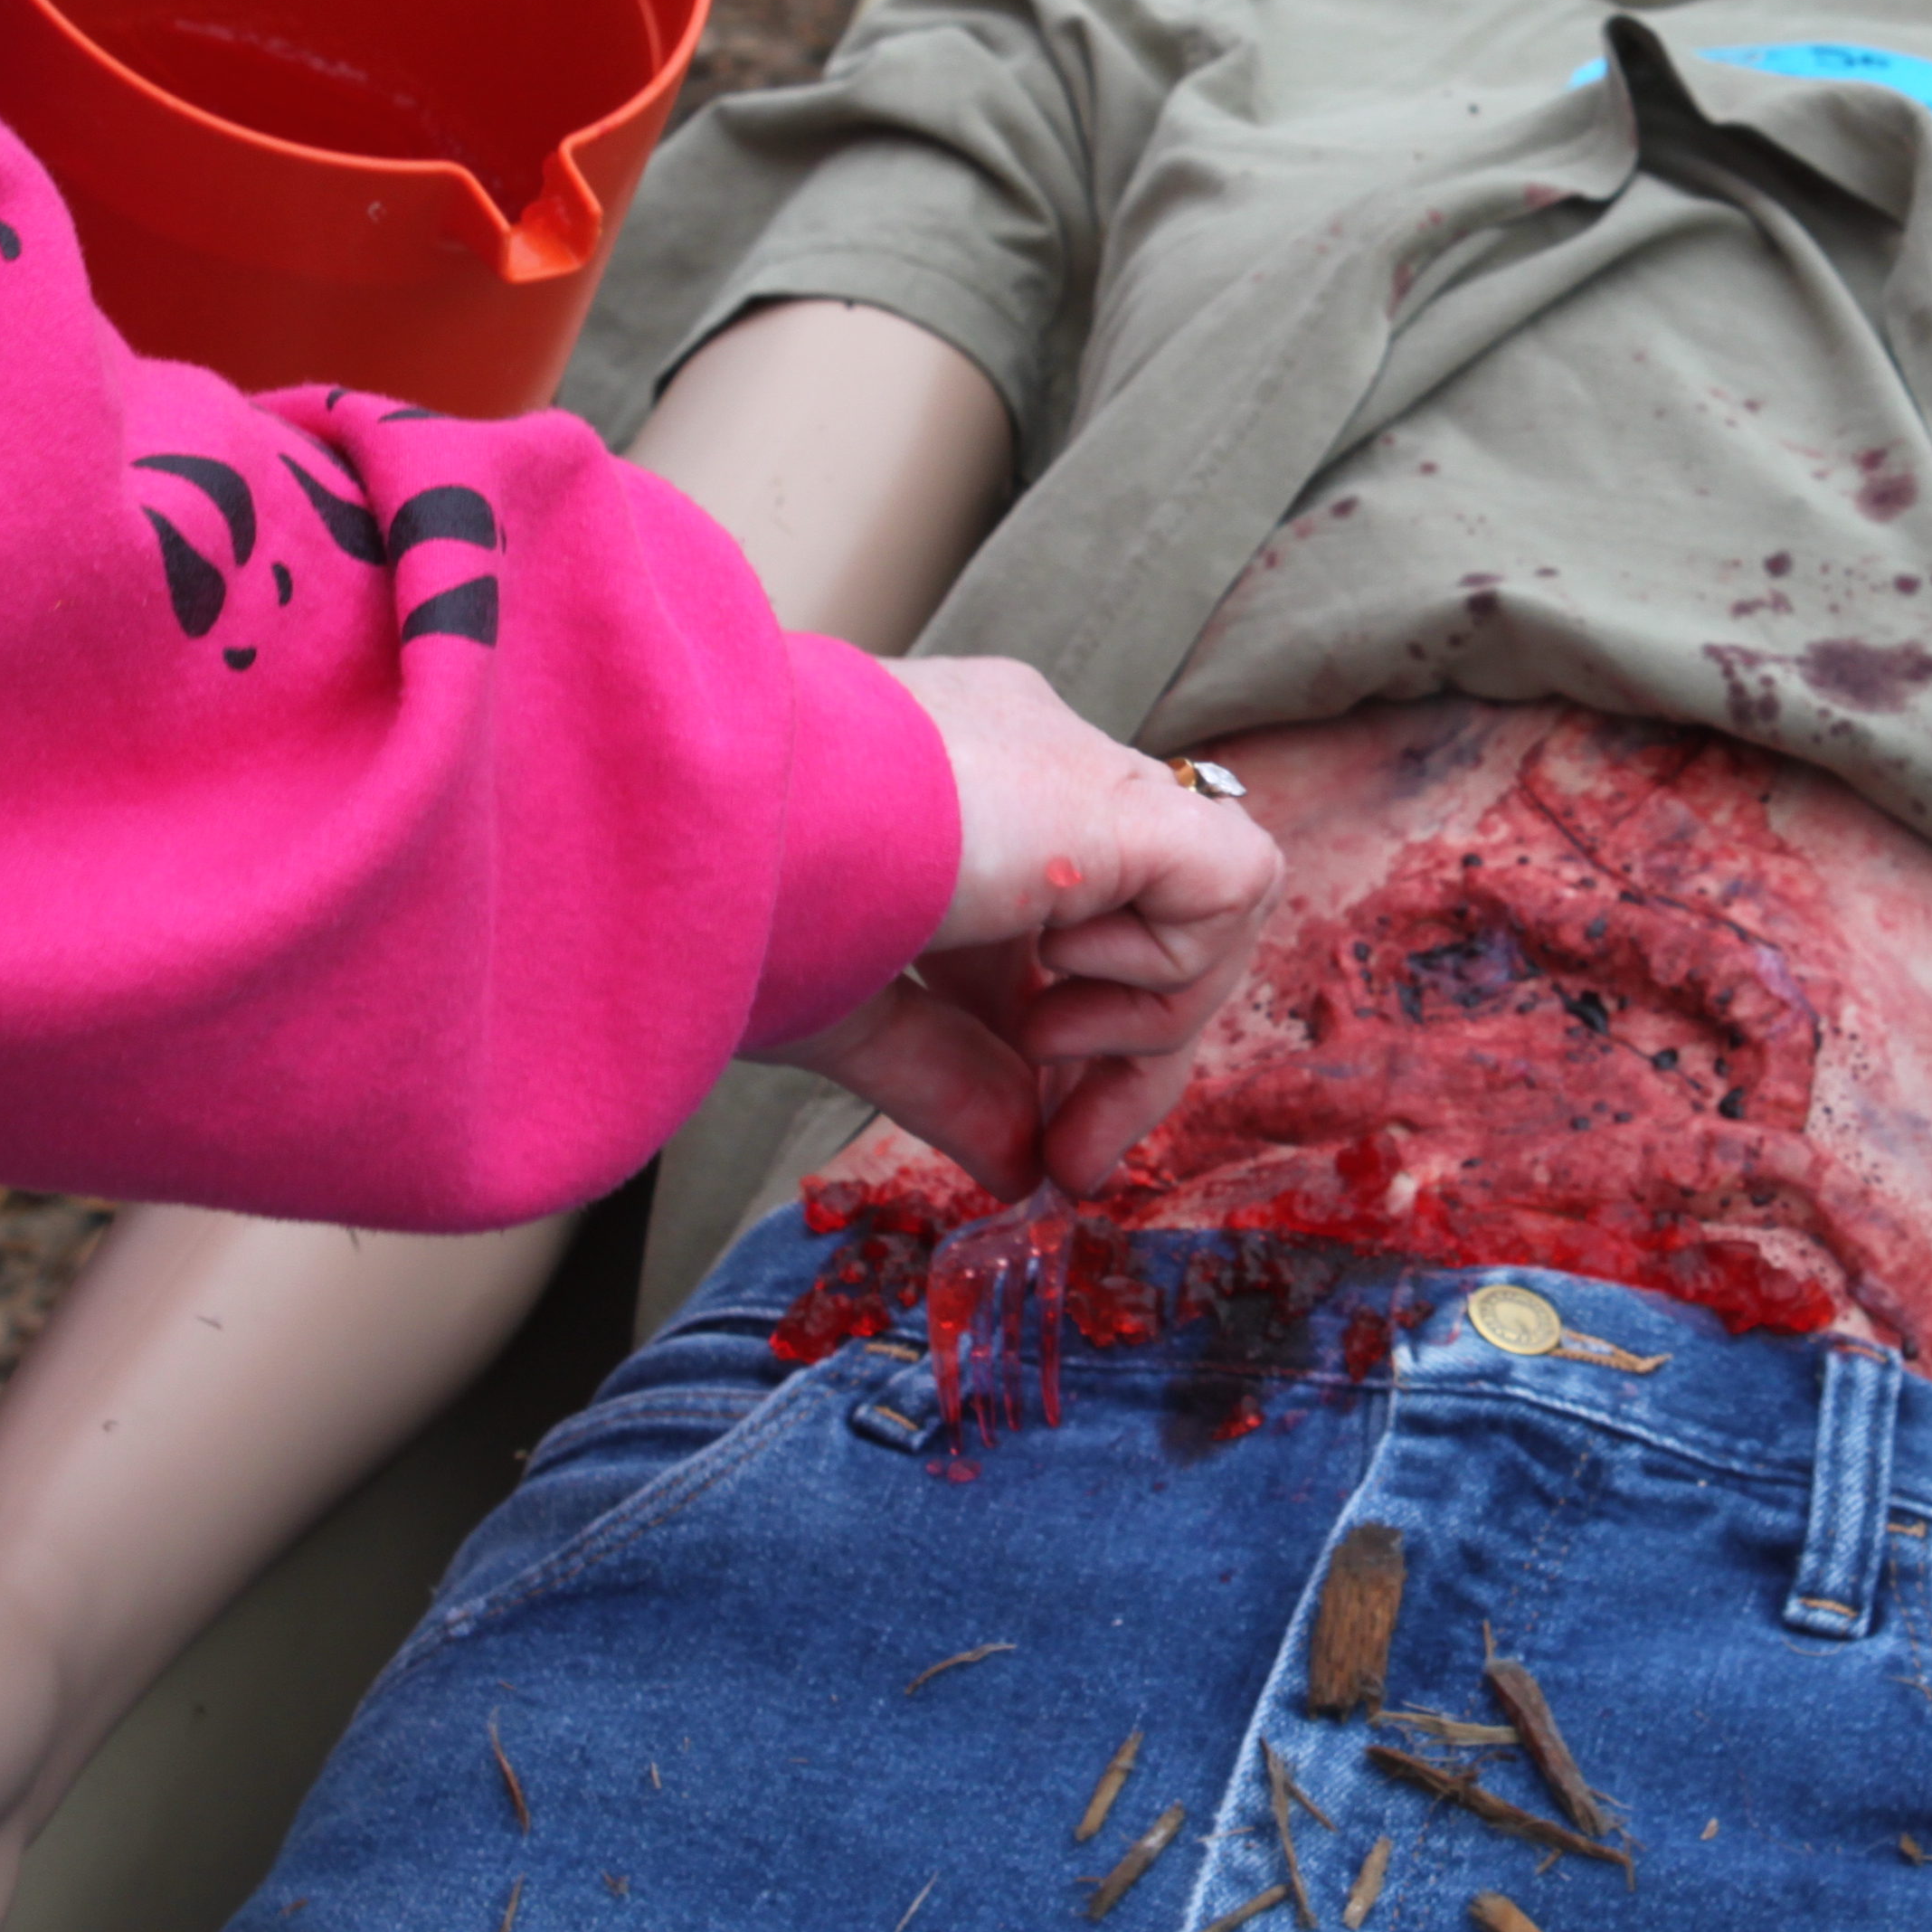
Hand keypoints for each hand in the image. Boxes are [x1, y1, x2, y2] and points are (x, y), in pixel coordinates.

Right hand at [776, 657, 1284, 1199]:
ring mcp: (1084, 768)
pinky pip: (1235, 880)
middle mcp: (1037, 763)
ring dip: (1146, 1017)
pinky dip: (1169, 970)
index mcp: (962, 794)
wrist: (696, 823)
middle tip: (1077, 1165)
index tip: (1050, 1149)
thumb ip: (949, 1077)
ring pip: (1211, 901)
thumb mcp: (853, 1009)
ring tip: (1036, 1044)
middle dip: (1133, 1062)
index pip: (1075, 920)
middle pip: (1155, 924)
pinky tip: (1058, 987)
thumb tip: (1021, 1168)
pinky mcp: (1125, 797)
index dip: (1078, 1040)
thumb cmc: (729, 897)